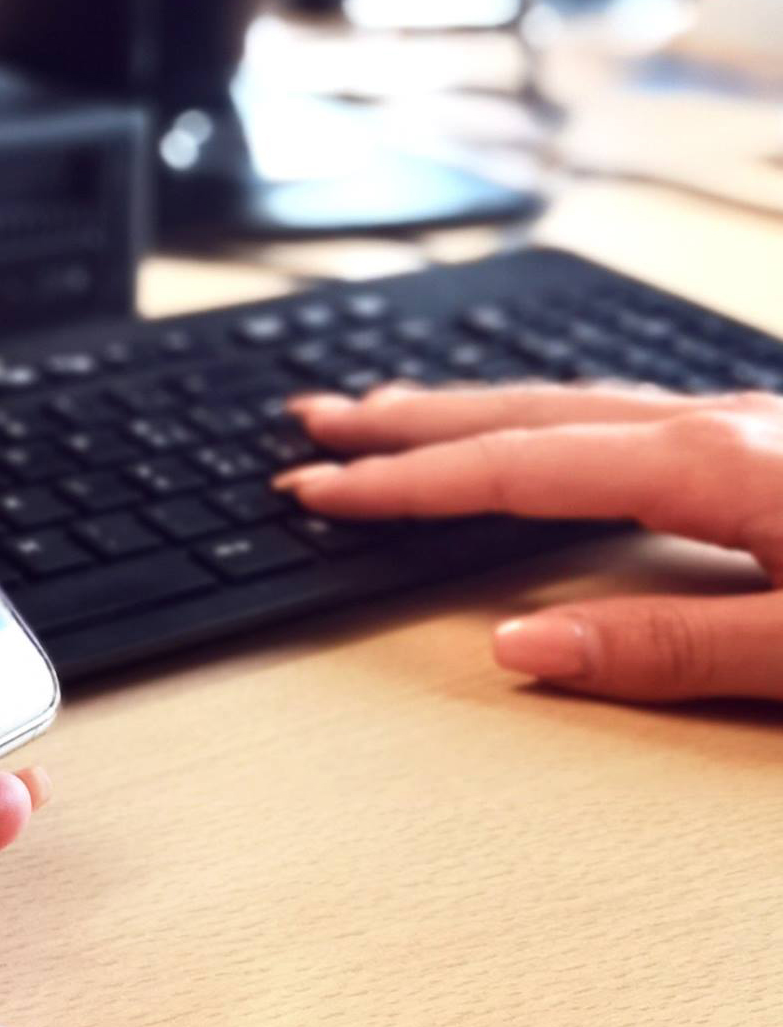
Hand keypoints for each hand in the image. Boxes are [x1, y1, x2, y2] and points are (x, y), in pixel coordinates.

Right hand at [279, 383, 782, 703]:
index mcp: (712, 464)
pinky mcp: (774, 443)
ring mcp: (749, 423)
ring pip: (570, 405)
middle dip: (407, 420)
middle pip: (523, 413)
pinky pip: (619, 415)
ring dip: (469, 411)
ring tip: (397, 413)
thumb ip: (670, 649)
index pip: (515, 470)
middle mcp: (720, 424)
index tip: (321, 487)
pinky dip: (540, 420)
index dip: (405, 482)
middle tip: (316, 421)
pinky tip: (538, 432)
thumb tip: (522, 646)